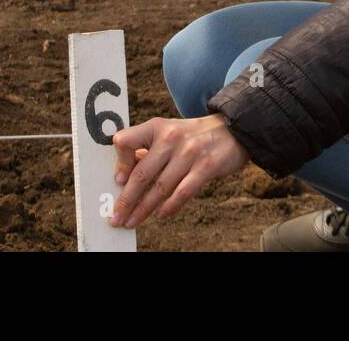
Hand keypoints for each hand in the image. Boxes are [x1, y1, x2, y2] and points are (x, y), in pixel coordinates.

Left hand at [109, 115, 249, 227]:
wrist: (232, 130)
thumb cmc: (192, 137)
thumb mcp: (168, 133)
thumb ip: (147, 150)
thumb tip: (123, 177)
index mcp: (157, 127)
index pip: (126, 141)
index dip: (120, 163)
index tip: (118, 182)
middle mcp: (171, 138)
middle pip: (142, 174)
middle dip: (126, 200)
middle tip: (116, 217)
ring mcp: (189, 153)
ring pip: (160, 187)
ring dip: (143, 209)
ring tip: (132, 221)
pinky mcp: (206, 167)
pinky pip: (183, 192)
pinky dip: (170, 207)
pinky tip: (160, 215)